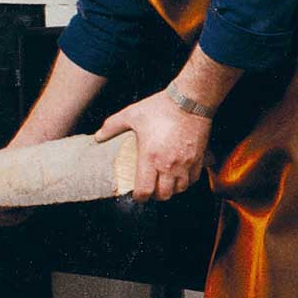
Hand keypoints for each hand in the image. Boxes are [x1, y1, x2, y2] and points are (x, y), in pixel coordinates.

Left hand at [94, 90, 210, 201]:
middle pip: (164, 195)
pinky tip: (180, 175)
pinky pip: (194, 179)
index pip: (145, 191)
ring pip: (180, 189)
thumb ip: (112, 127)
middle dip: (155, 195)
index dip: (139, 197)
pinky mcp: (198, 158)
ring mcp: (185, 163)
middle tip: (150, 189)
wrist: (190, 100)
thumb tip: (98, 137)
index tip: (137, 194)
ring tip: (165, 183)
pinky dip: (186, 181)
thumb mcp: (131, 114)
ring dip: (171, 189)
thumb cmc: (161, 107)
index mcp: (150, 158)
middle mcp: (169, 165)